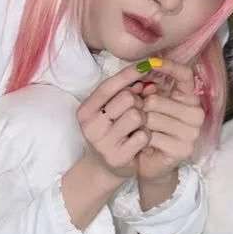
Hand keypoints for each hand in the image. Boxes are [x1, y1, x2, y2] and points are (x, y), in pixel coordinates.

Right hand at [75, 65, 150, 184]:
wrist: (103, 169)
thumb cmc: (110, 133)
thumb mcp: (109, 112)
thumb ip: (124, 94)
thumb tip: (148, 82)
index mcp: (85, 111)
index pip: (108, 86)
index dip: (128, 74)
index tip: (146, 64)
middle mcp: (90, 126)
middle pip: (127, 98)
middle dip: (138, 102)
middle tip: (136, 111)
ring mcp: (103, 143)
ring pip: (137, 116)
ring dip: (143, 120)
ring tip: (137, 127)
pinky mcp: (118, 157)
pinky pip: (143, 136)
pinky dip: (146, 136)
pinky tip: (139, 141)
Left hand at [134, 58, 205, 183]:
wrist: (151, 165)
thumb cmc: (150, 131)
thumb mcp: (150, 107)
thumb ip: (149, 90)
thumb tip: (141, 74)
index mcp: (190, 99)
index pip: (185, 75)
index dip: (168, 66)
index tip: (150, 62)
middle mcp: (196, 114)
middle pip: (156, 99)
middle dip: (139, 108)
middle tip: (137, 119)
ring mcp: (192, 132)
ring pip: (151, 118)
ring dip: (138, 125)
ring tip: (140, 132)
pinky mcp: (182, 148)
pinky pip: (151, 136)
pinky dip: (141, 139)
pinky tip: (143, 144)